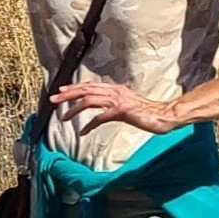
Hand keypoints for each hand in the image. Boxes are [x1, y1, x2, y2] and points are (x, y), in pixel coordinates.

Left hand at [50, 80, 183, 136]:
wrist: (164, 115)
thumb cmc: (149, 113)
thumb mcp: (129, 105)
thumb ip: (116, 104)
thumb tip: (106, 108)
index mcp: (116, 89)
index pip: (91, 85)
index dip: (75, 87)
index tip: (62, 91)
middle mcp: (115, 91)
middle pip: (86, 89)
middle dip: (67, 94)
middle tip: (53, 99)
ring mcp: (118, 100)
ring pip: (89, 100)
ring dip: (73, 108)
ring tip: (63, 117)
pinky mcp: (121, 111)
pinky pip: (100, 117)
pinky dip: (89, 124)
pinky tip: (82, 132)